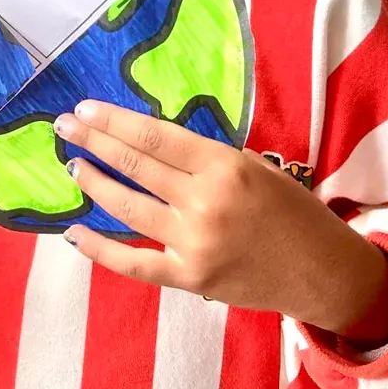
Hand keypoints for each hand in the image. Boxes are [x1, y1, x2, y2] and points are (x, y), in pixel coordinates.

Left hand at [55, 101, 387, 346]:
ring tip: (74, 166)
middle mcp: (205, 201)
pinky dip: (101, 250)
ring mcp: (194, 243)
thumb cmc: (292, 210)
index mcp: (224, 165)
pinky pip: (135, 264)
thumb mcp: (257, 166)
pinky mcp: (189, 279)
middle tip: (65, 126)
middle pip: (136, 165)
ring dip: (95, 184)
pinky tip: (74, 232)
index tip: (86, 109)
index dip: (115, 121)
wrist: (323, 272)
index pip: (156, 136)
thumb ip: (206, 158)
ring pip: (128, 209)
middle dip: (95, 142)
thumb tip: (151, 145)